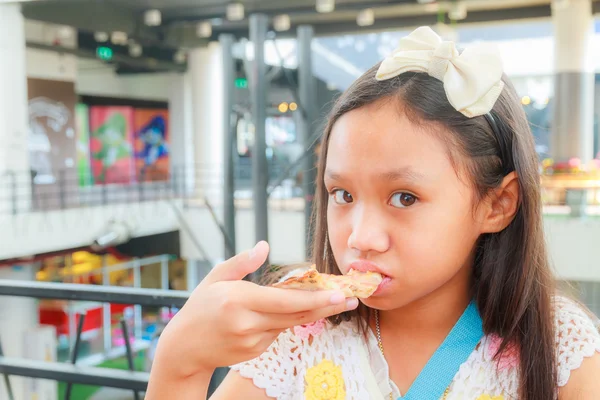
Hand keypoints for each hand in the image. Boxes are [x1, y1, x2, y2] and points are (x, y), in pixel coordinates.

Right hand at [152, 241, 357, 377]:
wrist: (184, 348)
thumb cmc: (200, 308)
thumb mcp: (215, 278)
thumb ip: (241, 262)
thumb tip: (264, 245)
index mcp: (239, 301)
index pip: (285, 301)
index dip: (314, 299)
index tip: (337, 294)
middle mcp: (249, 323)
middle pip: (296, 315)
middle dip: (326, 307)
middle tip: (351, 299)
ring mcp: (253, 341)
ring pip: (291, 325)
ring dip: (315, 314)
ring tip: (337, 303)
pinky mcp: (256, 352)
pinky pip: (278, 332)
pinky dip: (289, 321)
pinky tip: (297, 311)